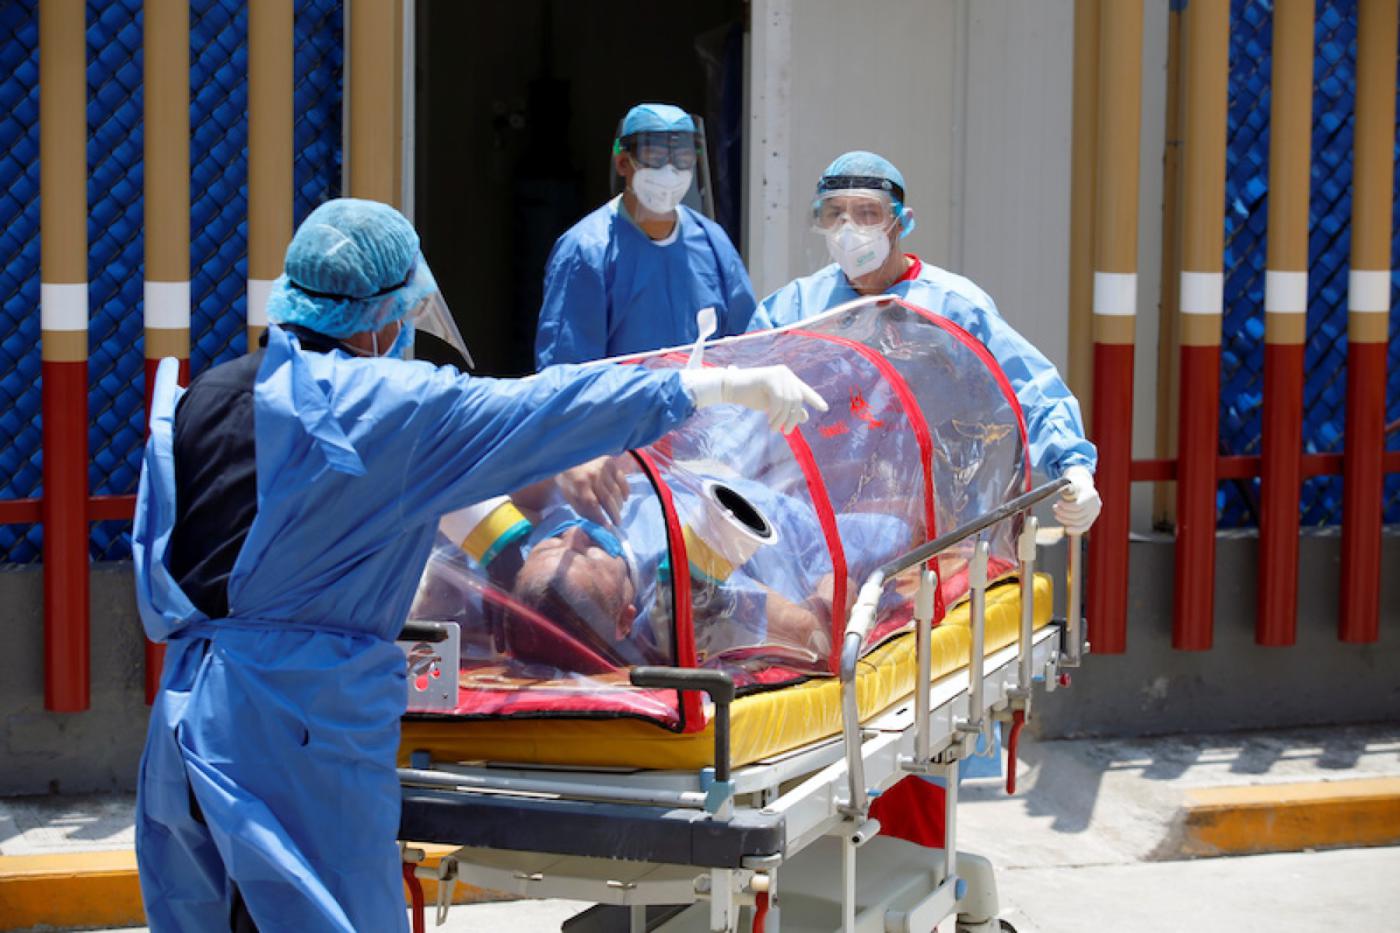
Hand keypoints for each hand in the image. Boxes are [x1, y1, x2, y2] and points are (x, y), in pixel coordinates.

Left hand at [555, 455, 628, 524]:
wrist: (569, 456)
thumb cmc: (569, 480)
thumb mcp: (570, 496)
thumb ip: (583, 510)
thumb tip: (598, 524)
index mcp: (579, 484)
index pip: (593, 505)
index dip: (601, 518)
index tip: (608, 528)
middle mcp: (593, 475)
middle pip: (607, 499)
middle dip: (614, 514)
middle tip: (618, 524)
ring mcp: (603, 468)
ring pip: (616, 492)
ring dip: (619, 505)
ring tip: (617, 513)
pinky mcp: (611, 463)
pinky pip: (622, 481)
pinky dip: (625, 492)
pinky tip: (624, 499)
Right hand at [681, 365, 828, 433]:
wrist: (731, 388)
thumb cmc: (751, 396)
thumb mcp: (774, 405)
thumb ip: (788, 408)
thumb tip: (805, 416)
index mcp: (788, 378)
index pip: (804, 390)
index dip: (815, 399)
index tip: (824, 408)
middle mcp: (786, 374)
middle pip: (797, 399)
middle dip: (793, 418)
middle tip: (787, 432)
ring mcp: (778, 374)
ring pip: (789, 402)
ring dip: (782, 418)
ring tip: (774, 428)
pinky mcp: (769, 377)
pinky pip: (779, 400)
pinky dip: (776, 413)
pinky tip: (770, 420)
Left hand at [1052, 465, 1100, 534]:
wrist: (1083, 487)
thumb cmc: (1074, 484)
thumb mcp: (1071, 482)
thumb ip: (1067, 487)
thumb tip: (1062, 490)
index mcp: (1091, 495)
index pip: (1078, 506)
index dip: (1066, 507)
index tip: (1058, 502)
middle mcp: (1095, 505)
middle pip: (1078, 515)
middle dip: (1064, 513)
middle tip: (1054, 507)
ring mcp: (1094, 513)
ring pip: (1080, 522)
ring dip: (1066, 520)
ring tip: (1057, 515)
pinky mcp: (1092, 519)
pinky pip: (1084, 527)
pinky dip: (1075, 530)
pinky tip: (1066, 529)